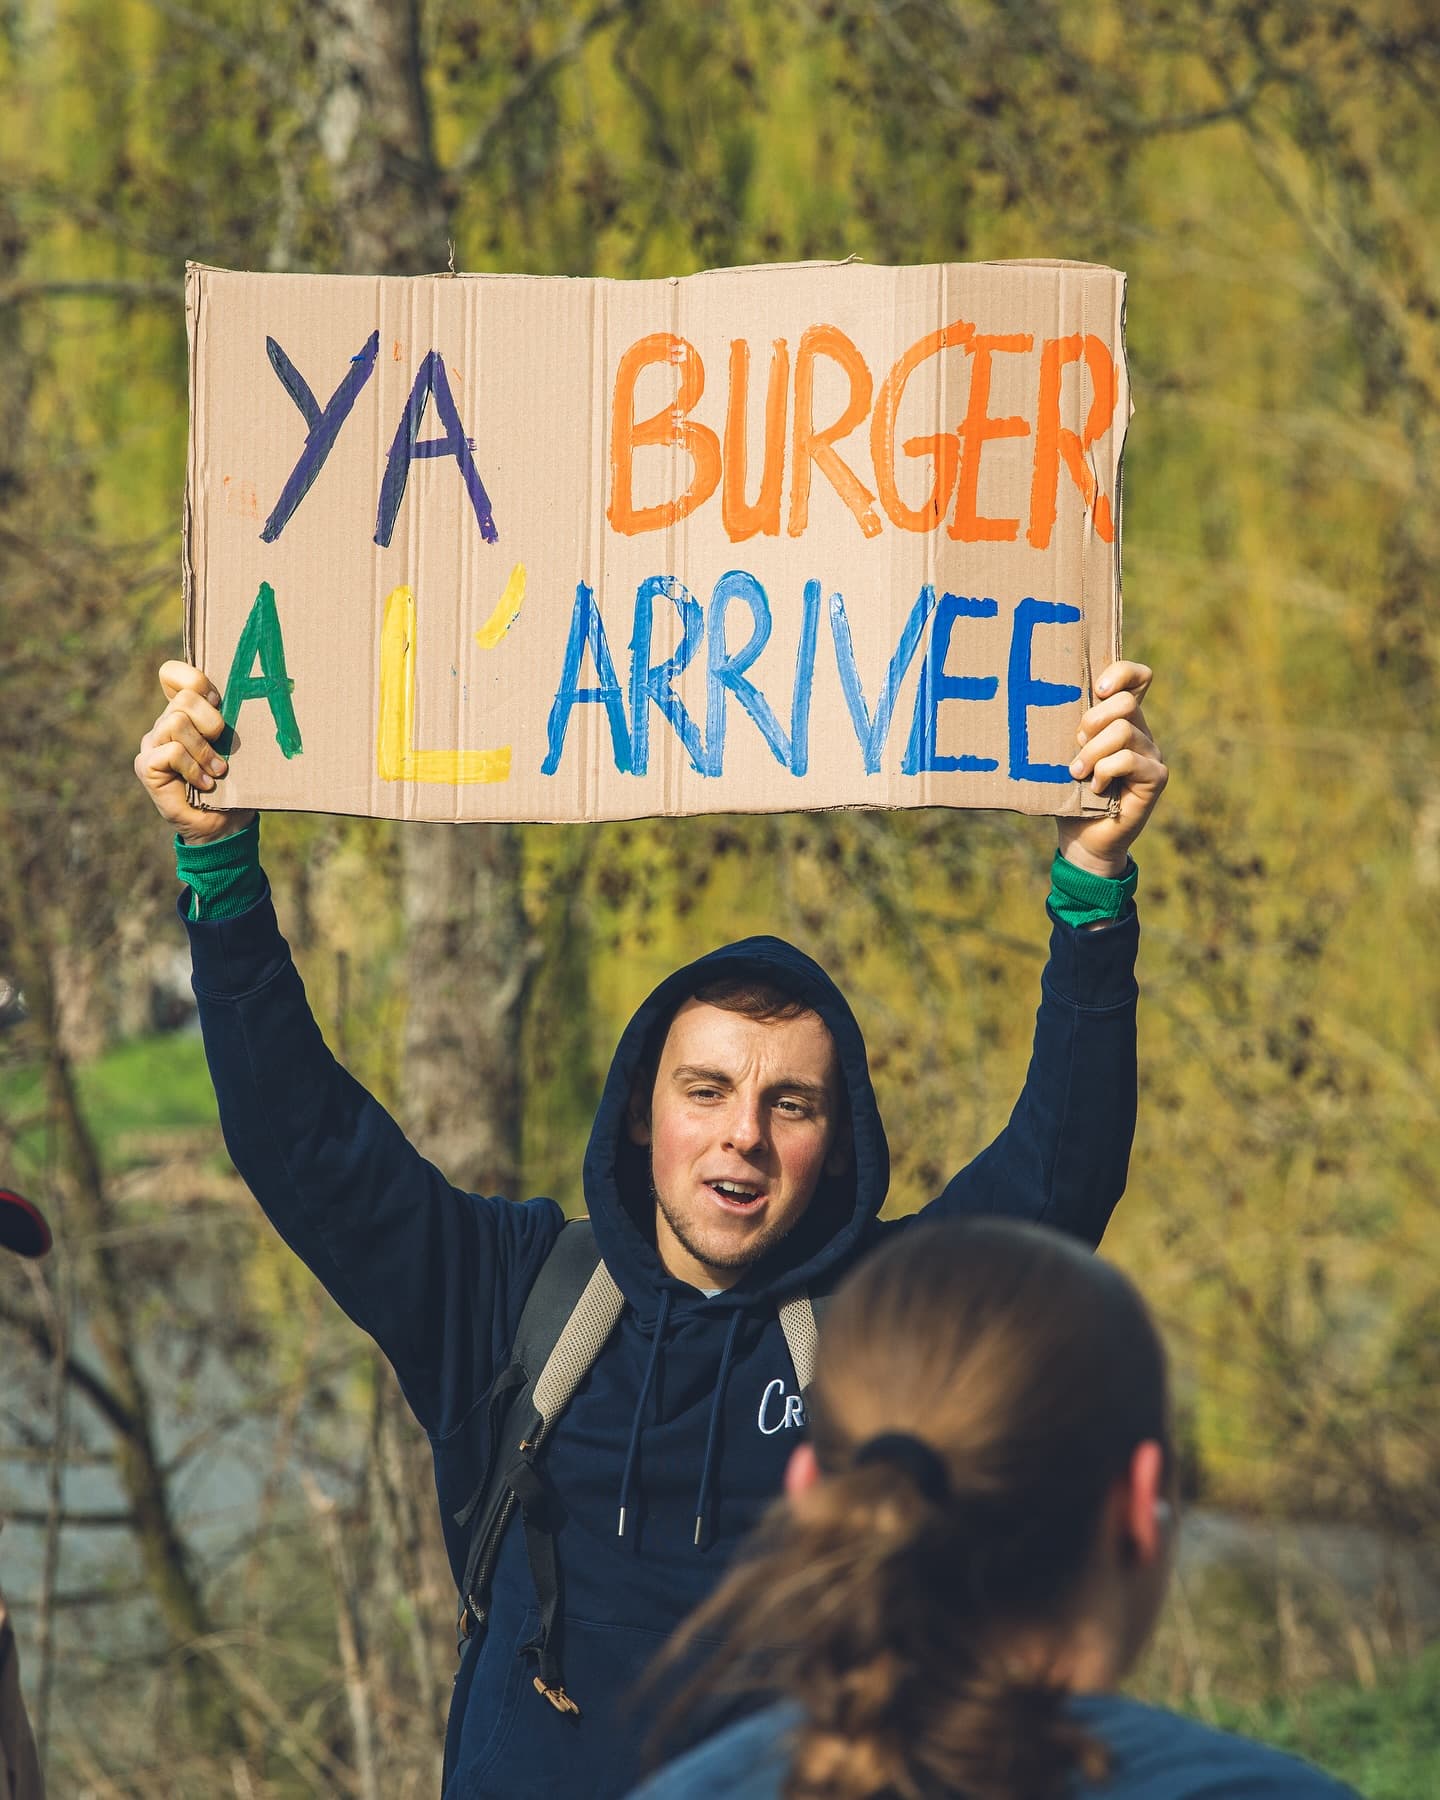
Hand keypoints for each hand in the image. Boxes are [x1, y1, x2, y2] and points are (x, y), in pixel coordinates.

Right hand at [134, 662, 256, 844]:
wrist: (224, 825)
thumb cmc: (235, 783)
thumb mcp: (238, 746)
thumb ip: (232, 719)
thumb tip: (251, 693)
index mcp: (184, 713)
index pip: (173, 674)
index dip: (193, 679)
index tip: (217, 701)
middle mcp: (164, 724)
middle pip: (184, 699)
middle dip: (211, 721)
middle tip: (222, 744)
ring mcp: (152, 744)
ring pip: (176, 722)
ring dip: (204, 750)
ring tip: (218, 771)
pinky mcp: (146, 766)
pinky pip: (171, 751)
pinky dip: (194, 768)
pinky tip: (205, 784)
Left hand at [1055, 661, 1167, 878]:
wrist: (1082, 839)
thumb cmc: (1069, 793)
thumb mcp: (1064, 755)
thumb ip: (1070, 730)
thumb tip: (1049, 700)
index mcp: (1120, 720)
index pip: (1137, 678)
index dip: (1121, 673)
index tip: (1096, 690)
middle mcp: (1140, 732)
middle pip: (1125, 703)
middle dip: (1093, 721)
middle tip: (1076, 745)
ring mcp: (1151, 754)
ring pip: (1123, 732)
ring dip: (1092, 753)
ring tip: (1077, 773)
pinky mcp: (1156, 777)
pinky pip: (1129, 760)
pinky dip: (1105, 771)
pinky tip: (1095, 788)